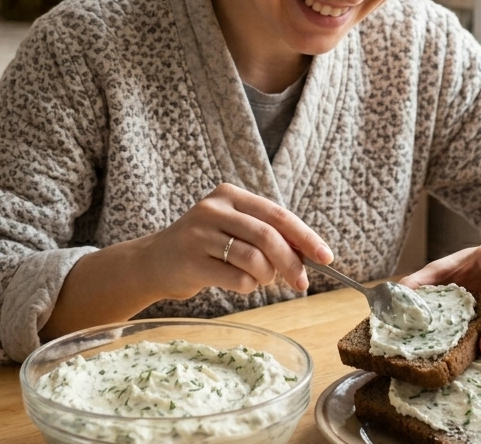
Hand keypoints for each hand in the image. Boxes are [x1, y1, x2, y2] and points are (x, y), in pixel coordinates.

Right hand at [138, 183, 332, 300]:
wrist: (154, 262)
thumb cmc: (204, 247)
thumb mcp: (233, 228)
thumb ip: (266, 234)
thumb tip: (310, 253)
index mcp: (229, 195)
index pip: (278, 214)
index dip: (306, 237)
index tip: (326, 257)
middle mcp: (213, 209)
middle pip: (268, 236)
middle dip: (292, 263)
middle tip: (302, 284)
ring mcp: (199, 234)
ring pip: (254, 259)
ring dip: (266, 276)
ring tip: (261, 279)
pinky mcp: (191, 261)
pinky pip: (236, 278)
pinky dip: (248, 286)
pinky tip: (240, 284)